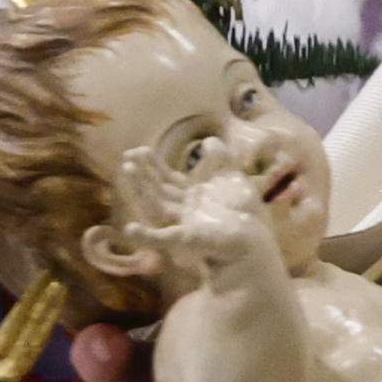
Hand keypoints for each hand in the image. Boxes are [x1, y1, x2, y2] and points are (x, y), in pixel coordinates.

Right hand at [116, 141, 269, 272]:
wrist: (254, 241)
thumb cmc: (242, 213)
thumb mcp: (232, 179)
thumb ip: (220, 159)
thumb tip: (210, 140)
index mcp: (189, 196)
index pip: (165, 179)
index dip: (152, 165)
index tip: (139, 150)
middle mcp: (181, 210)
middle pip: (156, 190)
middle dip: (141, 174)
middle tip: (127, 155)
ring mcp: (182, 224)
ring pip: (154, 207)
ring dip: (138, 190)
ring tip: (126, 169)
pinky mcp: (187, 241)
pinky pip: (162, 239)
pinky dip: (146, 236)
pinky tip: (130, 229)